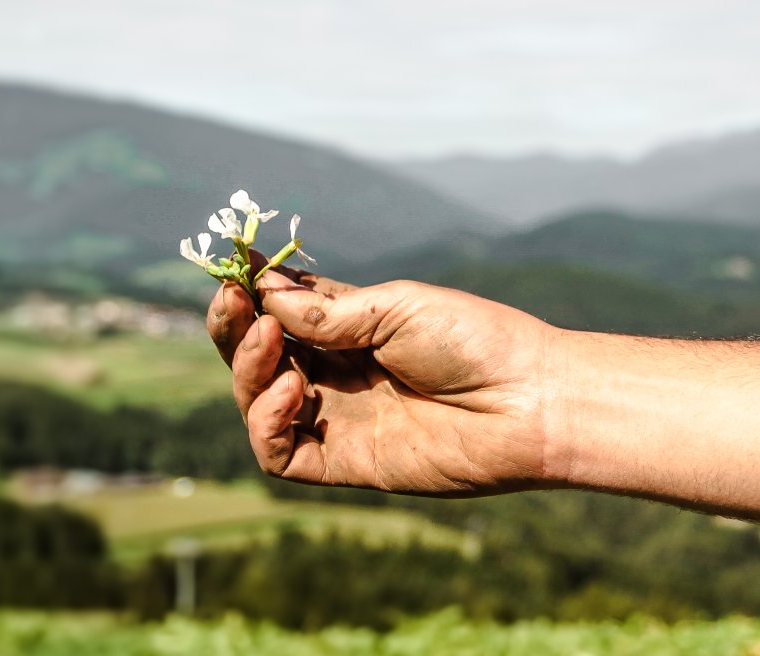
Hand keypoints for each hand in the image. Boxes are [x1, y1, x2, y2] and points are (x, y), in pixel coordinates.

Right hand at [207, 267, 564, 495]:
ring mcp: (336, 419)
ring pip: (256, 401)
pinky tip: (292, 391)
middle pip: (257, 356)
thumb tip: (263, 295)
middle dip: (235, 328)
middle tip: (233, 301)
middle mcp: (335, 373)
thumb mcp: (396, 307)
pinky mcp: (342, 464)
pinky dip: (266, 423)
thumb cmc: (476, 341)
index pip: (279, 311)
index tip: (230, 267)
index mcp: (350, 328)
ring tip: (272, 344)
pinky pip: (278, 454)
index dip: (250, 292)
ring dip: (248, 370)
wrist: (528, 401)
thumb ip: (327, 311)